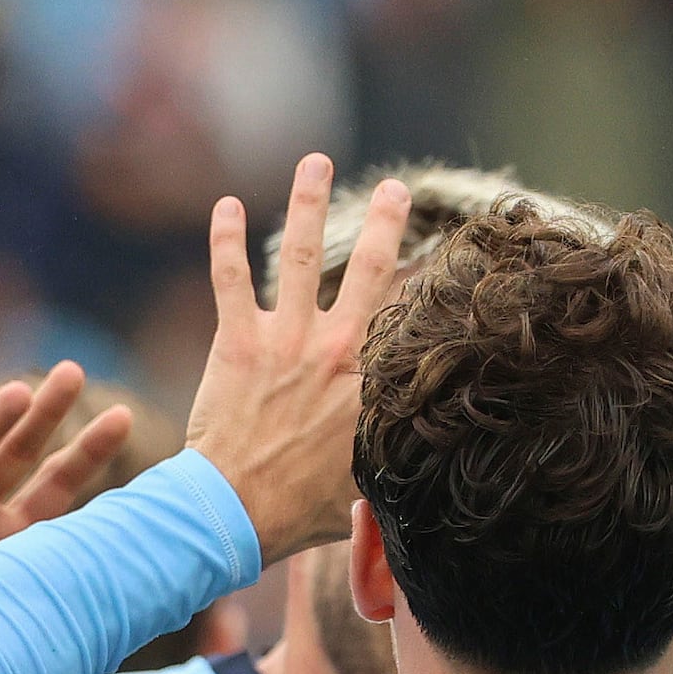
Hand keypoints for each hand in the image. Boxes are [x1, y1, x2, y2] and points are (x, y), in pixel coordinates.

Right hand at [0, 367, 138, 625]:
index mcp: (9, 540)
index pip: (56, 487)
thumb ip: (60, 604)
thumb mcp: (10, 625)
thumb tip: (137, 596)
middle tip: (73, 371)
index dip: (88, 453)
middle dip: (43, 415)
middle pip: (13, 457)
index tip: (124, 416)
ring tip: (18, 393)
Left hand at [186, 153, 408, 565]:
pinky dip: (225, 239)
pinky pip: (230, 278)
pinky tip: (226, 206)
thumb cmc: (302, 510)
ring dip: (307, 202)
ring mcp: (286, 339)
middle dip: (385, 222)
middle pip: (370, 269)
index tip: (447, 261)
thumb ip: (395, 459)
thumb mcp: (368, 486)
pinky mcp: (238, 342)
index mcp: (374, 383)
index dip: (430, 286)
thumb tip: (429, 466)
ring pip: (300, 254)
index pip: (410, 318)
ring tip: (315, 162)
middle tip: (393, 188)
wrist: (236, 511)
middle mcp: (336, 349)